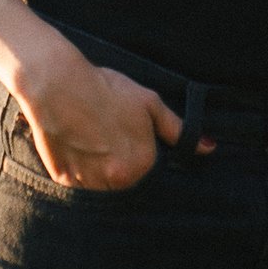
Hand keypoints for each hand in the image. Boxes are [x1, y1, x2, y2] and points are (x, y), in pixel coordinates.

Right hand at [12, 38, 198, 190]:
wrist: (58, 85)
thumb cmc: (106, 90)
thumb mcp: (149, 104)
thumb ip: (179, 129)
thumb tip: (209, 148)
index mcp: (142, 164)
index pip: (147, 168)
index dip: (137, 150)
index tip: (125, 134)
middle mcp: (117, 180)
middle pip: (124, 179)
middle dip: (119, 162)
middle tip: (105, 135)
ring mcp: (89, 183)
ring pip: (100, 184)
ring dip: (98, 169)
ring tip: (89, 137)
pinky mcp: (64, 181)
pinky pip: (77, 183)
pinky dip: (78, 169)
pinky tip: (75, 143)